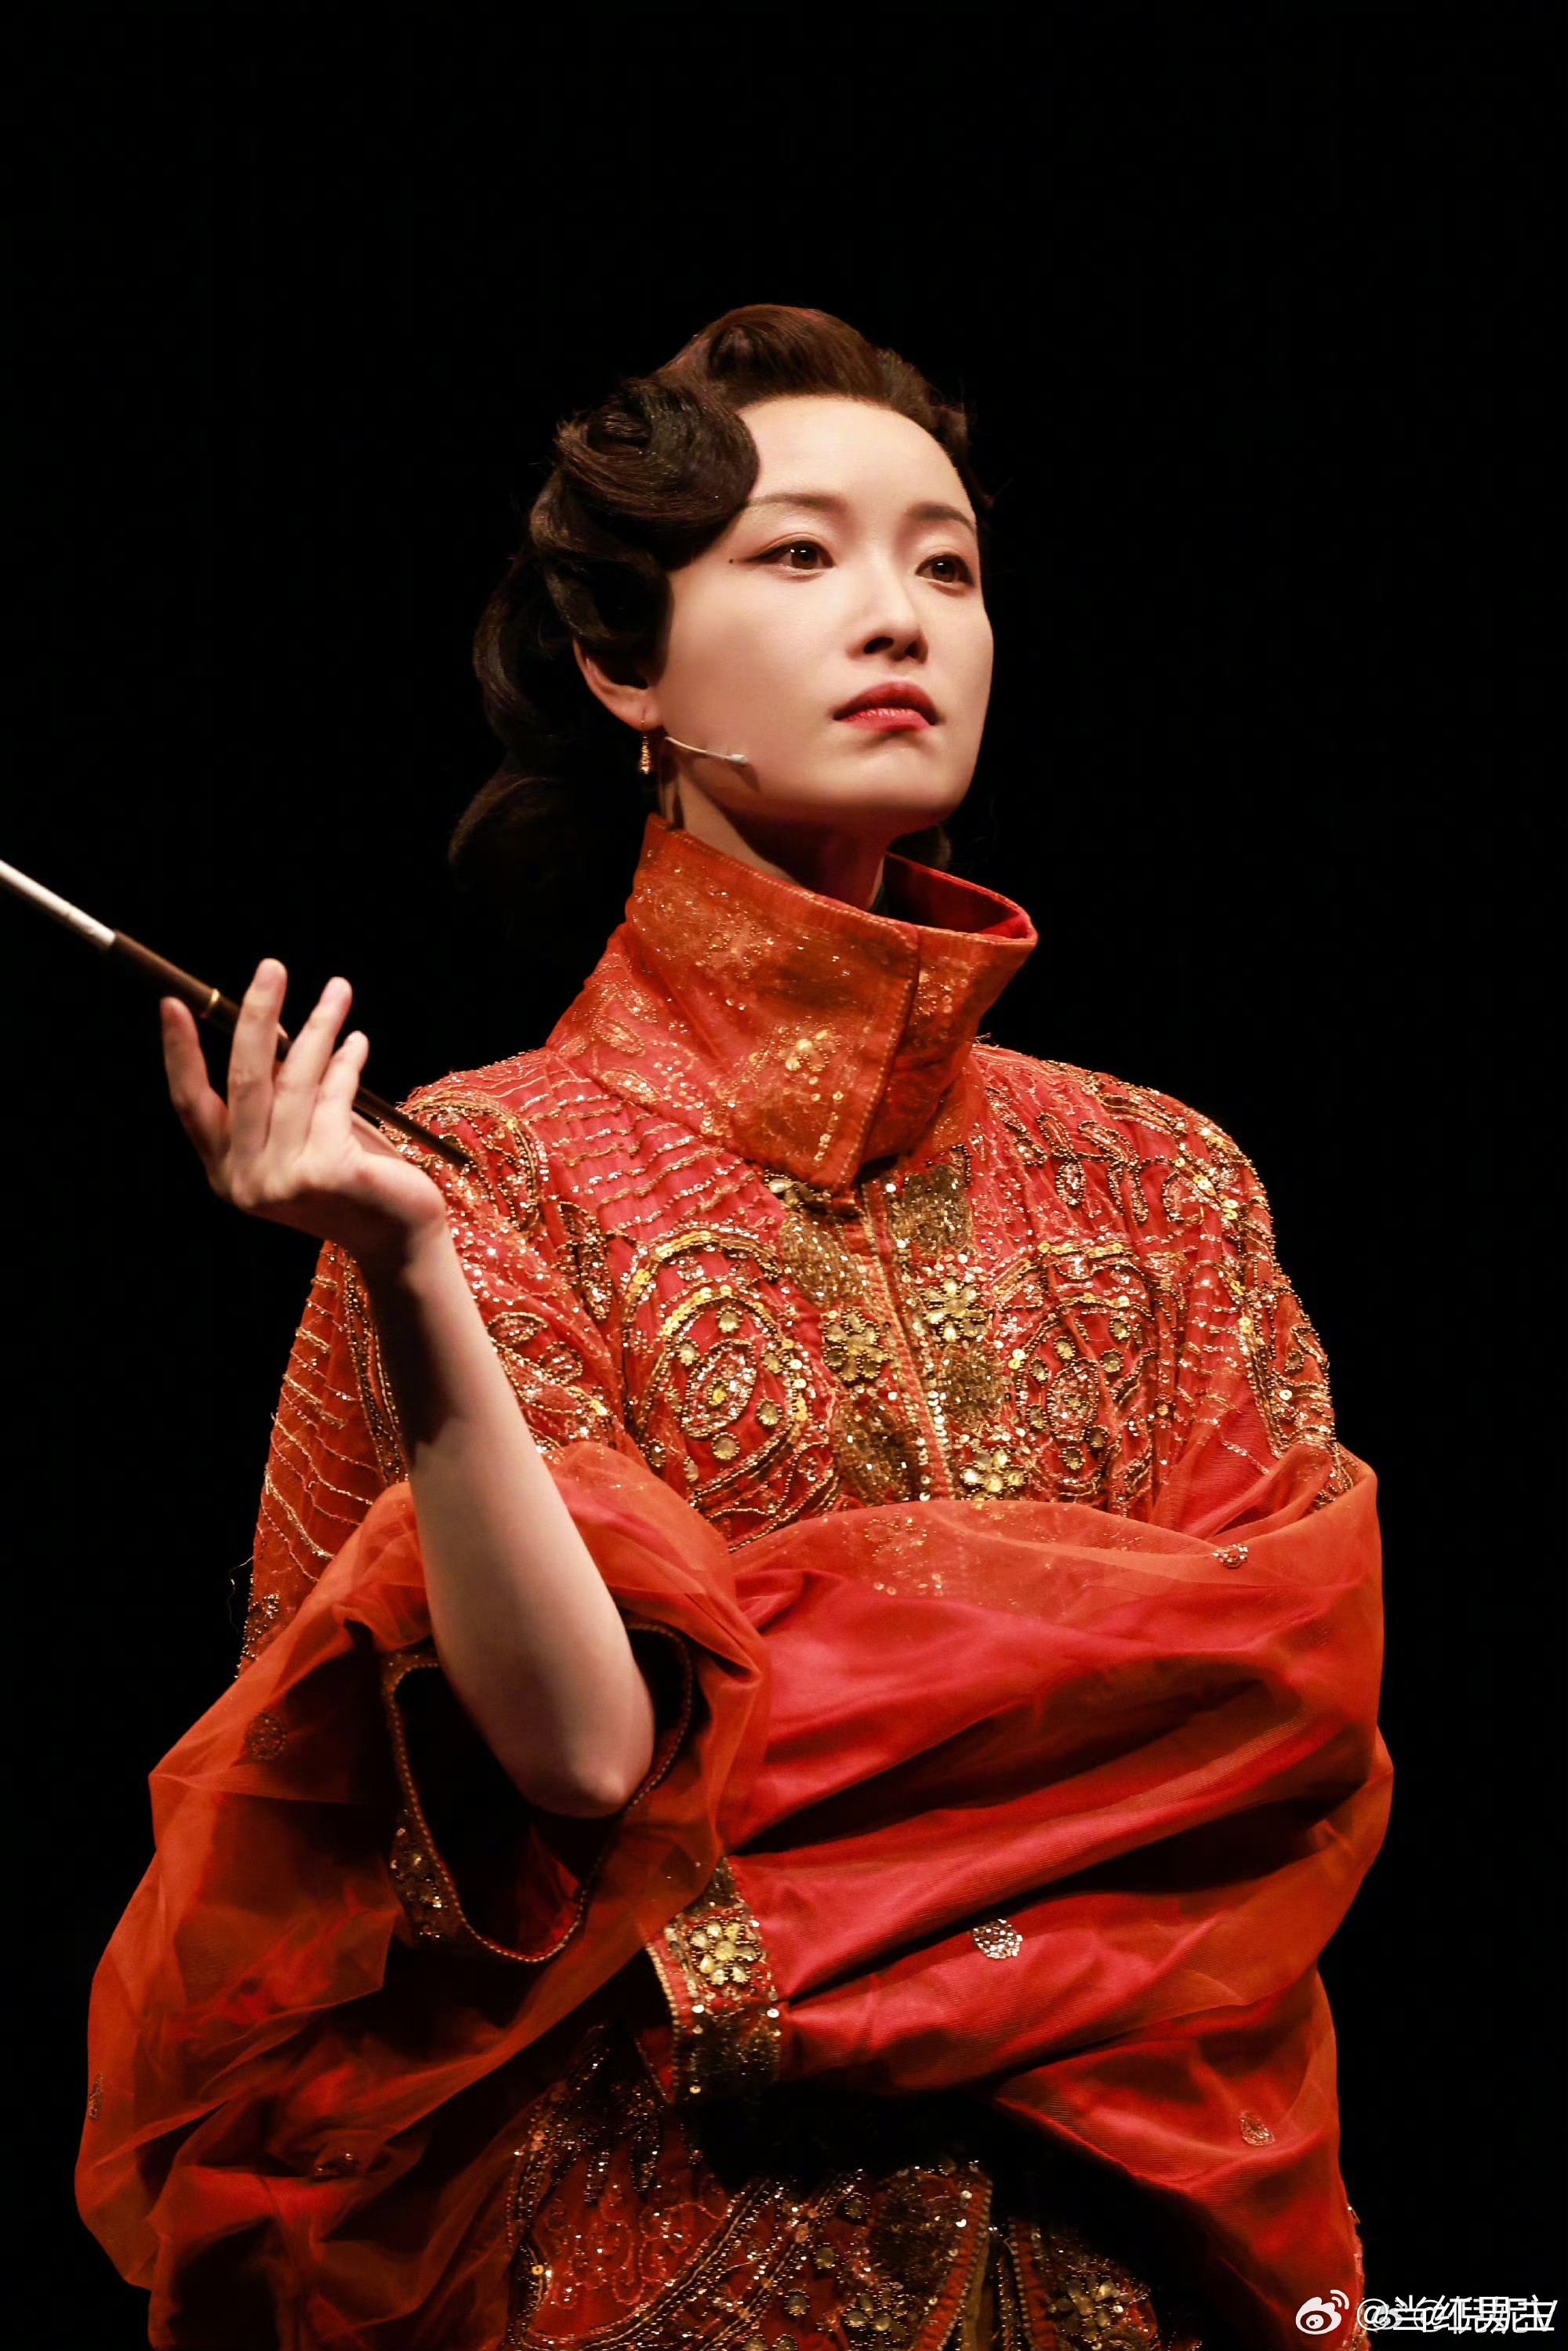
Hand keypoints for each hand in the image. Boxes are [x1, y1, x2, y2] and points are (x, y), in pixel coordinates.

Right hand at [161, 958, 447, 1273]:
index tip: (173, 1002)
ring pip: (295, 1080)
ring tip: (338, 991)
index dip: (179, 1052)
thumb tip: (267, 1025)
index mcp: (225, 1171)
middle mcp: (244, 1181)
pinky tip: (358, 1041)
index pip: (189, 1104)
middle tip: (272, 967)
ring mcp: (282, 1180)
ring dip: (319, 1027)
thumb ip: (278, 1094)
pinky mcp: (325, 1172)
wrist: (397, 1236)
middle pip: (243, 1078)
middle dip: (256, 1014)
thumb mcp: (300, 1135)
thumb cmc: (350, 1178)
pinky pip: (334, 1096)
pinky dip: (348, 1061)